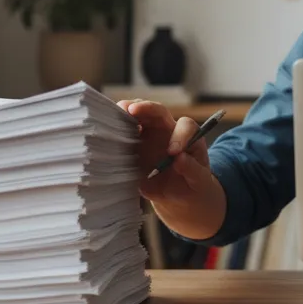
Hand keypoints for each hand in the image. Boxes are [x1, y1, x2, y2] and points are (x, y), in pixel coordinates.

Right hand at [117, 99, 225, 238]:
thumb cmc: (193, 184)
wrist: (178, 196)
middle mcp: (165, 131)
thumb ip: (193, 169)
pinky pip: (120, 134)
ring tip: (111, 116)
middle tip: (132, 110)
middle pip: (156, 111)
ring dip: (123, 113)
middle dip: (145, 107)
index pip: (185, 126)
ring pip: (136, 116)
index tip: (174, 153)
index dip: (179, 136)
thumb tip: (179, 159)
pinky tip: (103, 133)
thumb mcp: (199, 180)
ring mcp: (146, 137)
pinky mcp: (131, 147)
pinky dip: (111, 131)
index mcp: (186, 136)